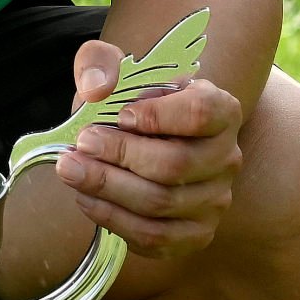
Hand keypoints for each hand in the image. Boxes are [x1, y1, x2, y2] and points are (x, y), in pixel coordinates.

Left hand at [44, 35, 244, 268]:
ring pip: (160, 203)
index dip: (158, 116)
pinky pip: (154, 237)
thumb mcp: (118, 72)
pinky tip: (87, 200)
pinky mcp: (195, 235)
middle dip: (119, 155)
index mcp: (222, 110)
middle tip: (81, 144)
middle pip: (174, 164)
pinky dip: (114, 219)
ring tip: (72, 171)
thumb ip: (101, 63)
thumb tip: (95, 88)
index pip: (200, 113)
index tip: (120, 114)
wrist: (147, 146)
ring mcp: (215, 200)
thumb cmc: (134, 107)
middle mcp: (227, 158)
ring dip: (108, 189)